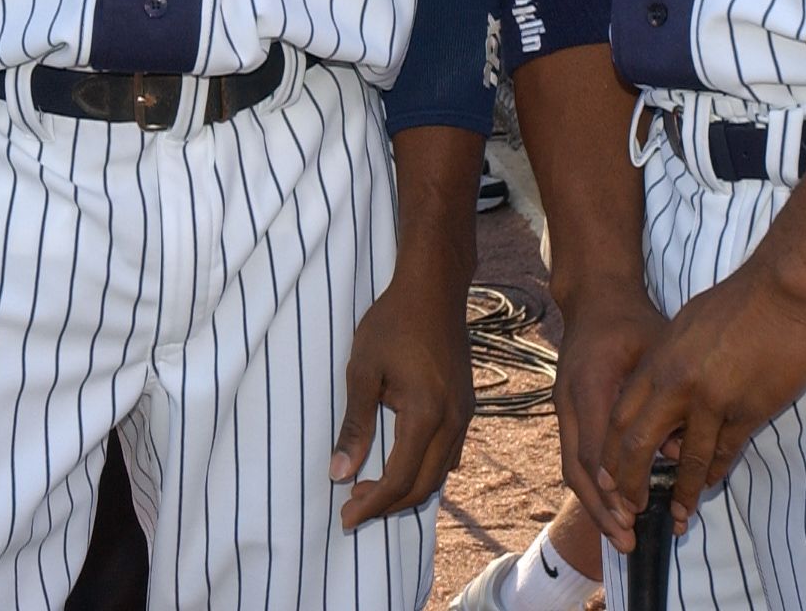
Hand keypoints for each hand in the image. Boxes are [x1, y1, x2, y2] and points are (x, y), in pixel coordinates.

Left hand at [332, 265, 473, 526]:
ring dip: (407, 489)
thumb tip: (339, 473)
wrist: (433, 289)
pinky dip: (425, 470)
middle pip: (424, 485)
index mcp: (427, 415)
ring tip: (370, 490)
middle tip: (352, 508)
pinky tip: (400, 464)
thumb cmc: (393, 322)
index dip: (372, 504)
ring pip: (440, 473)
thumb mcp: (362, 370)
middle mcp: (453, 422)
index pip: (399, 479)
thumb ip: (354, 424)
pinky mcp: (466, 406)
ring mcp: (465, 415)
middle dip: (388, 505)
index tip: (345, 517)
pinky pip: (449, 454)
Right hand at [550, 281, 668, 549]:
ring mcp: (564, 408)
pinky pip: (576, 458)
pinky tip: (614, 505)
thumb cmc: (631, 321)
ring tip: (620, 534)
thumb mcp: (655, 350)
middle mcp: (569, 403)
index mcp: (589, 387)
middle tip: (627, 541)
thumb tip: (677, 448)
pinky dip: (593, 486)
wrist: (596, 298)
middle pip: (578, 470)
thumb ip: (664, 397)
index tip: (634, 515)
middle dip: (601, 510)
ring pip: (573, 468)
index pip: (596, 450)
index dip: (614, 488)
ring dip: (595, 504)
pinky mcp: (568, 412)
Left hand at [614, 263, 805, 537]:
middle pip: (639, 444)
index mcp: (658, 362)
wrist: (780, 291)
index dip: (612, 454)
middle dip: (631, 482)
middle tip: (632, 508)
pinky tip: (710, 483)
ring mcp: (712, 399)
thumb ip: (667, 363)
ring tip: (678, 513)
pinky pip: (726, 450)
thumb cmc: (735, 303)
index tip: (610, 480)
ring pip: (687, 457)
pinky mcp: (747, 409)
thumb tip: (658, 394)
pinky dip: (715, 471)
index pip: (622, 417)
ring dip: (681, 490)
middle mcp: (677, 384)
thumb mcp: (685, 327)